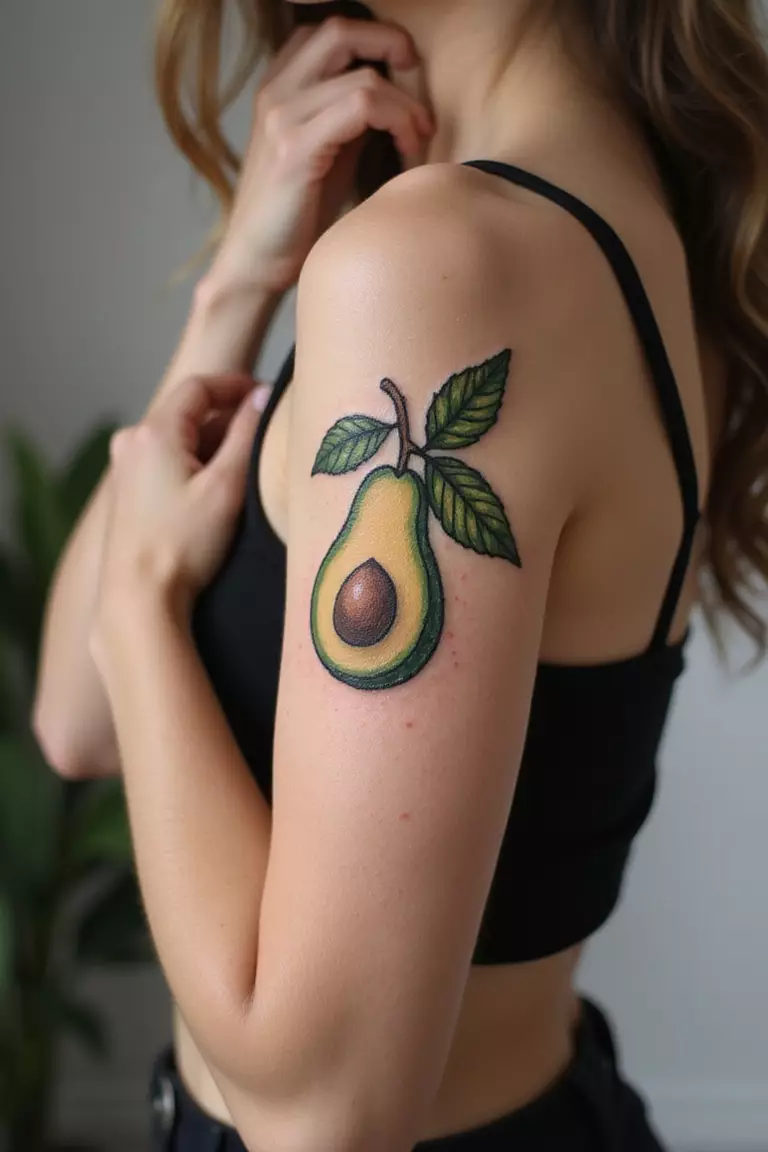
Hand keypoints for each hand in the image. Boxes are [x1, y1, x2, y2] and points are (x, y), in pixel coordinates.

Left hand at [91, 374, 268, 650]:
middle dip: (229, 422)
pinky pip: (168, 465)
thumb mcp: (226, 485)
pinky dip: (196, 468)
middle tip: (266, 440)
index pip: (199, 387)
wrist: (138, 599)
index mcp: (153, 432)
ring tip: (247, 472)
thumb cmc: (184, 543)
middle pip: (189, 415)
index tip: (267, 395)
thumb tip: (262, 397)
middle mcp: (131, 443)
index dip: (236, 385)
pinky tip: (218, 495)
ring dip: (214, 448)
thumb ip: (247, 435)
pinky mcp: (128, 497)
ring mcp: (125, 471)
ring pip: (180, 442)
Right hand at [208, 14, 434, 293]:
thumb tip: (398, 93)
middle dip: (394, 47)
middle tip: (419, 88)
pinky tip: (406, 155)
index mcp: (279, 85)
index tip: (406, 73)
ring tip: (417, 141)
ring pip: (364, 77)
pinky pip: (362, 107)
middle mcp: (275, 90)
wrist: (257, 262)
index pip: (329, 28)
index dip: (376, 38)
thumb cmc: (297, 214)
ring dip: (406, 107)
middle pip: (342, 30)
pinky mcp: (295, 148)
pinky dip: (398, 124)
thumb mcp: (328, 151)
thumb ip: (352, 115)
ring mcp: (282, 116)